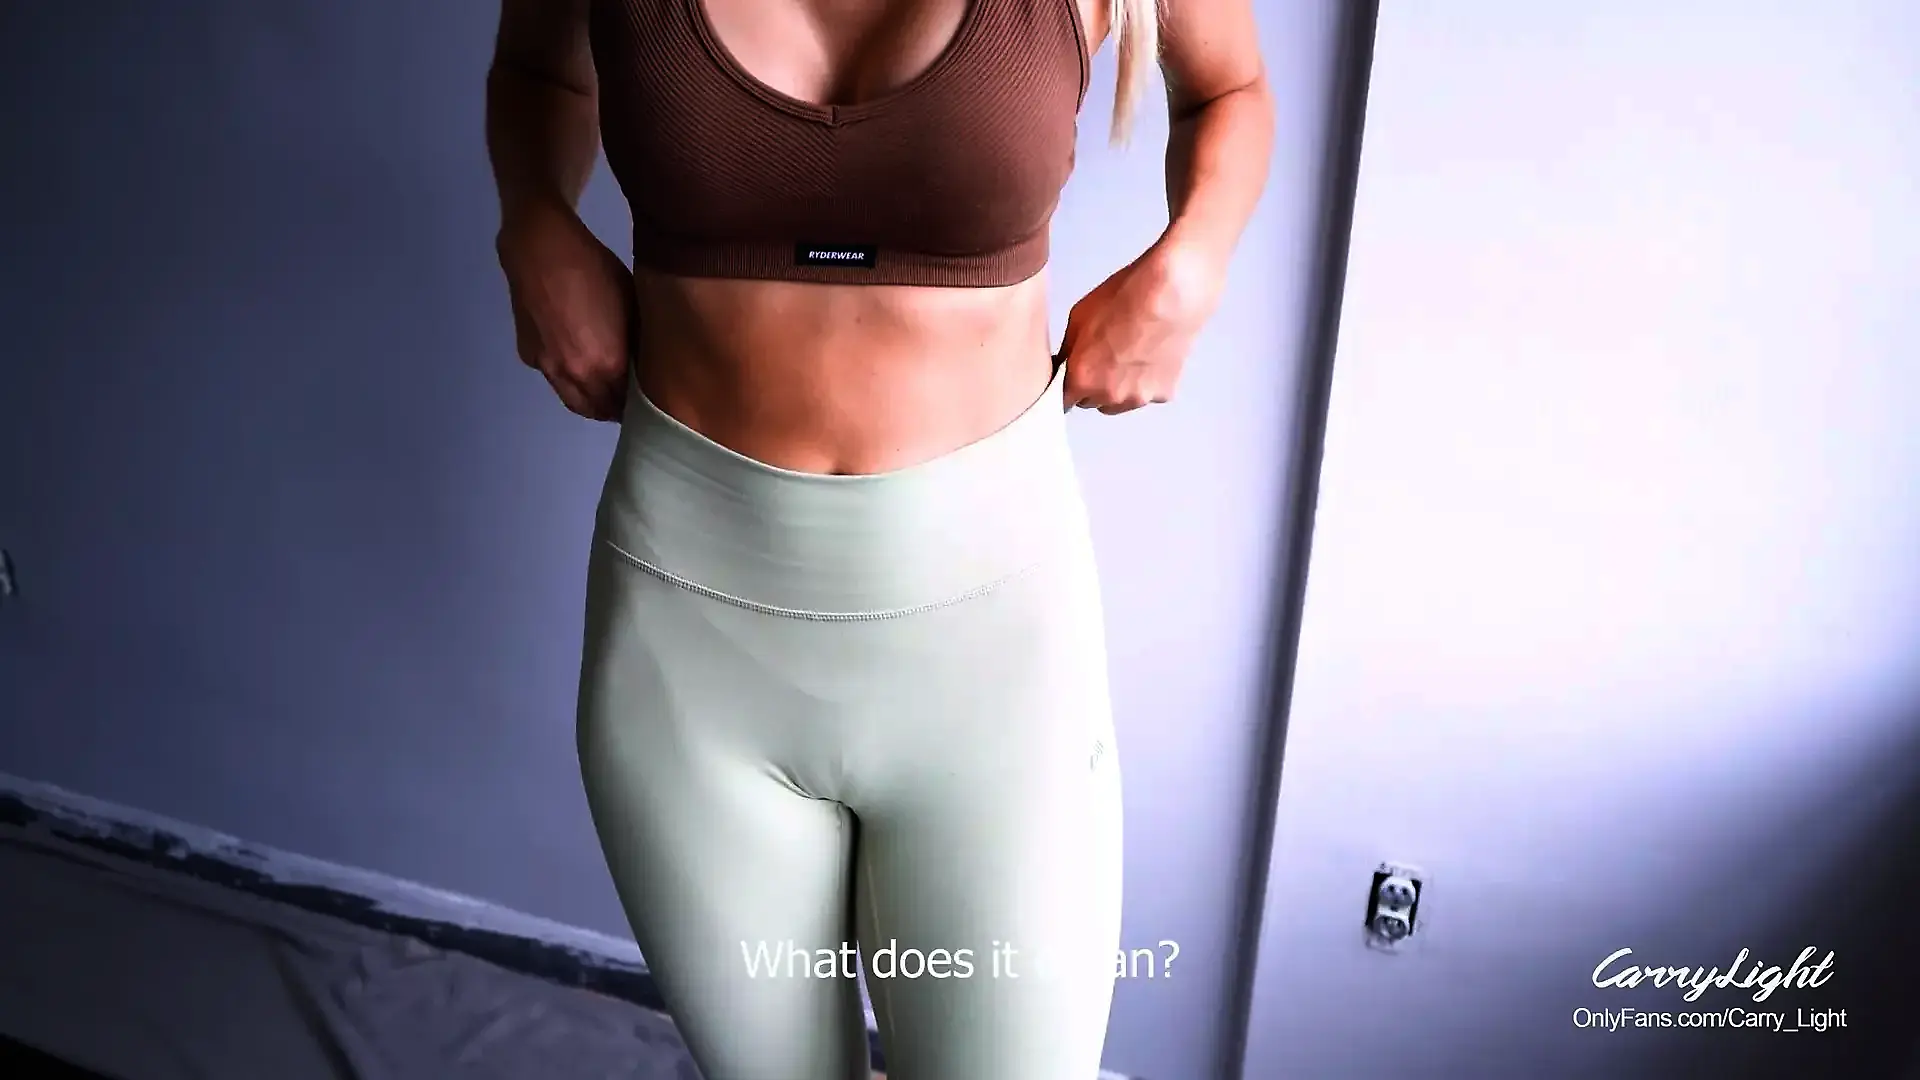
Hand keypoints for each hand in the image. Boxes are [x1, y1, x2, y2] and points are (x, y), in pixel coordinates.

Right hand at [497, 206, 634, 421]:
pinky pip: (555, 380)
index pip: (627, 402)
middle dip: (616, 409)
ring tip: (607, 392)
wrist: (541, 249)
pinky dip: (570, 381)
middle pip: (600, 410)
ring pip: (575, 402)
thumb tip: (642, 362)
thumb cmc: (595, 269)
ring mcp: (549, 368)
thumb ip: (635, 341)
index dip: (638, 404)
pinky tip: (578, 363)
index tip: (648, 399)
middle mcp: (577, 375)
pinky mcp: (530, 356)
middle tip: (629, 400)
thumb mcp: (631, 304)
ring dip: (593, 403)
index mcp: (608, 364)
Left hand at [1058, 239, 1223, 414]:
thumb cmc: (1122, 300)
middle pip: (1094, 402)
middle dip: (1094, 386)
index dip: (1069, 386)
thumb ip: (1069, 351)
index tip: (1074, 375)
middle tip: (1106, 357)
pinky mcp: (1165, 393)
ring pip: (1122, 402)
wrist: (1169, 293)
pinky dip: (1149, 381)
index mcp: (1082, 380)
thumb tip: (1065, 364)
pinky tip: (1153, 354)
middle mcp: (1109, 397)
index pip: (1065, 401)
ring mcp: (1139, 398)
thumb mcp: (1078, 318)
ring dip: (1121, 387)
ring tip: (1132, 354)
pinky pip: (1149, 393)